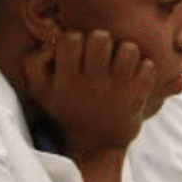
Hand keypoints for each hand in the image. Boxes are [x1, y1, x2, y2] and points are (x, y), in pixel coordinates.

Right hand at [23, 30, 155, 154]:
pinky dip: (144, 67)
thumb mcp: (40, 91)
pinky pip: (148, 66)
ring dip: (126, 51)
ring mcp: (117, 89)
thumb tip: (49, 42)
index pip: (70, 39)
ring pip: (128, 48)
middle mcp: (91, 82)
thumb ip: (34, 62)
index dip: (74, 37)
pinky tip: (135, 75)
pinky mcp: (138, 96)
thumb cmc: (68, 108)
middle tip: (102, 51)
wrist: (97, 144)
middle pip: (101, 38)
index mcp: (65, 79)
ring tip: (121, 60)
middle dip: (102, 38)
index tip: (77, 49)